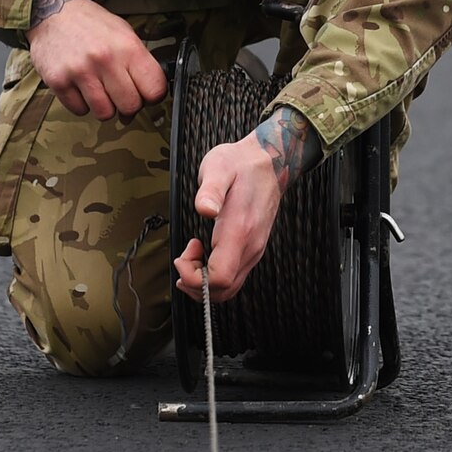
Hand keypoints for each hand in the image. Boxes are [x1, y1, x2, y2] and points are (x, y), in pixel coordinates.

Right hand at [25, 0, 166, 119]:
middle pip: (130, 106)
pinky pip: (79, 110)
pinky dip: (81, 104)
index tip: (145, 95)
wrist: (51, 13)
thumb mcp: (123, 32)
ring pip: (105, 113)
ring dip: (104, 107)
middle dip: (127, 106)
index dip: (153, 97)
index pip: (154, 89)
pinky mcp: (58, 81)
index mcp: (127, 46)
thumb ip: (138, 62)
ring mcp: (80, 72)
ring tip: (98, 90)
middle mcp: (105, 59)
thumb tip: (151, 93)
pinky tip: (80, 87)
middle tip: (120, 95)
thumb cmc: (90, 24)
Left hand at [172, 109, 320, 302]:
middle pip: (224, 290)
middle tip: (182, 259)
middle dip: (196, 284)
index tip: (182, 256)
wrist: (269, 161)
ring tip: (190, 256)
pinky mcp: (252, 248)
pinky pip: (234, 276)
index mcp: (240, 231)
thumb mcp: (219, 168)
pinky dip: (214, 275)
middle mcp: (250, 246)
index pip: (220, 278)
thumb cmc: (240, 164)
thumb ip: (210, 190)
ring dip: (204, 281)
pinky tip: (202, 254)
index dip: (195, 277)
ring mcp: (254, 249)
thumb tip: (204, 209)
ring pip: (230, 287)